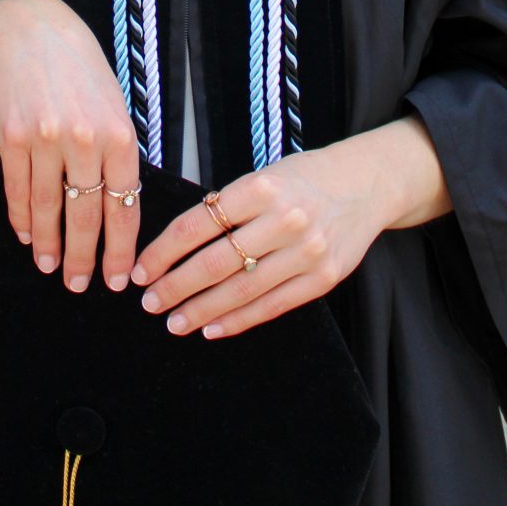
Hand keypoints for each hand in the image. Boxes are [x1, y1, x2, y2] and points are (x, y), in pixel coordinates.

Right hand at [0, 0, 139, 295]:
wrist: (29, 30)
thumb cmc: (78, 69)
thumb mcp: (112, 103)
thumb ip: (117, 152)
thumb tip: (121, 209)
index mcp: (119, 133)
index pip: (125, 206)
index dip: (121, 249)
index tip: (118, 279)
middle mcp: (86, 138)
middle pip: (86, 215)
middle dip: (85, 258)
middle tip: (81, 286)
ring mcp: (47, 138)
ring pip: (49, 209)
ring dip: (51, 245)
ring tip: (51, 268)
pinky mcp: (13, 137)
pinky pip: (18, 191)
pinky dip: (22, 219)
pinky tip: (28, 235)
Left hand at [129, 117, 449, 340]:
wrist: (365, 183)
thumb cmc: (304, 179)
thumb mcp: (265, 176)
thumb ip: (229, 206)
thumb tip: (178, 244)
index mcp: (261, 187)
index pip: (198, 224)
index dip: (163, 252)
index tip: (141, 270)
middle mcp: (284, 218)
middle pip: (215, 262)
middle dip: (175, 286)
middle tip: (149, 302)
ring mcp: (306, 251)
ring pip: (241, 290)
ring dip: (201, 309)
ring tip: (174, 321)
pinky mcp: (323, 278)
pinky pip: (272, 306)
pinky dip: (238, 321)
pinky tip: (212, 329)